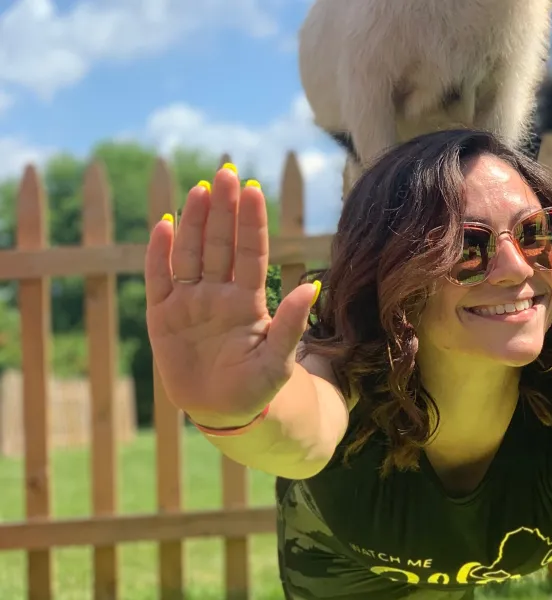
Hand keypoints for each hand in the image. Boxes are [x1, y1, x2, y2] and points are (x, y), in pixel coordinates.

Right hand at [143, 163, 319, 426]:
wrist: (225, 413)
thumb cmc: (258, 387)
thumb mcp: (279, 362)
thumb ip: (290, 326)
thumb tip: (310, 289)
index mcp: (248, 301)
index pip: (251, 253)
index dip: (252, 223)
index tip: (255, 190)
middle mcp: (219, 294)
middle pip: (221, 244)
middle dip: (224, 210)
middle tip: (227, 173)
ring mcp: (190, 302)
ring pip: (192, 254)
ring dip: (195, 223)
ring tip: (200, 190)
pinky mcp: (163, 317)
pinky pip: (160, 280)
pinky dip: (160, 254)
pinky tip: (164, 226)